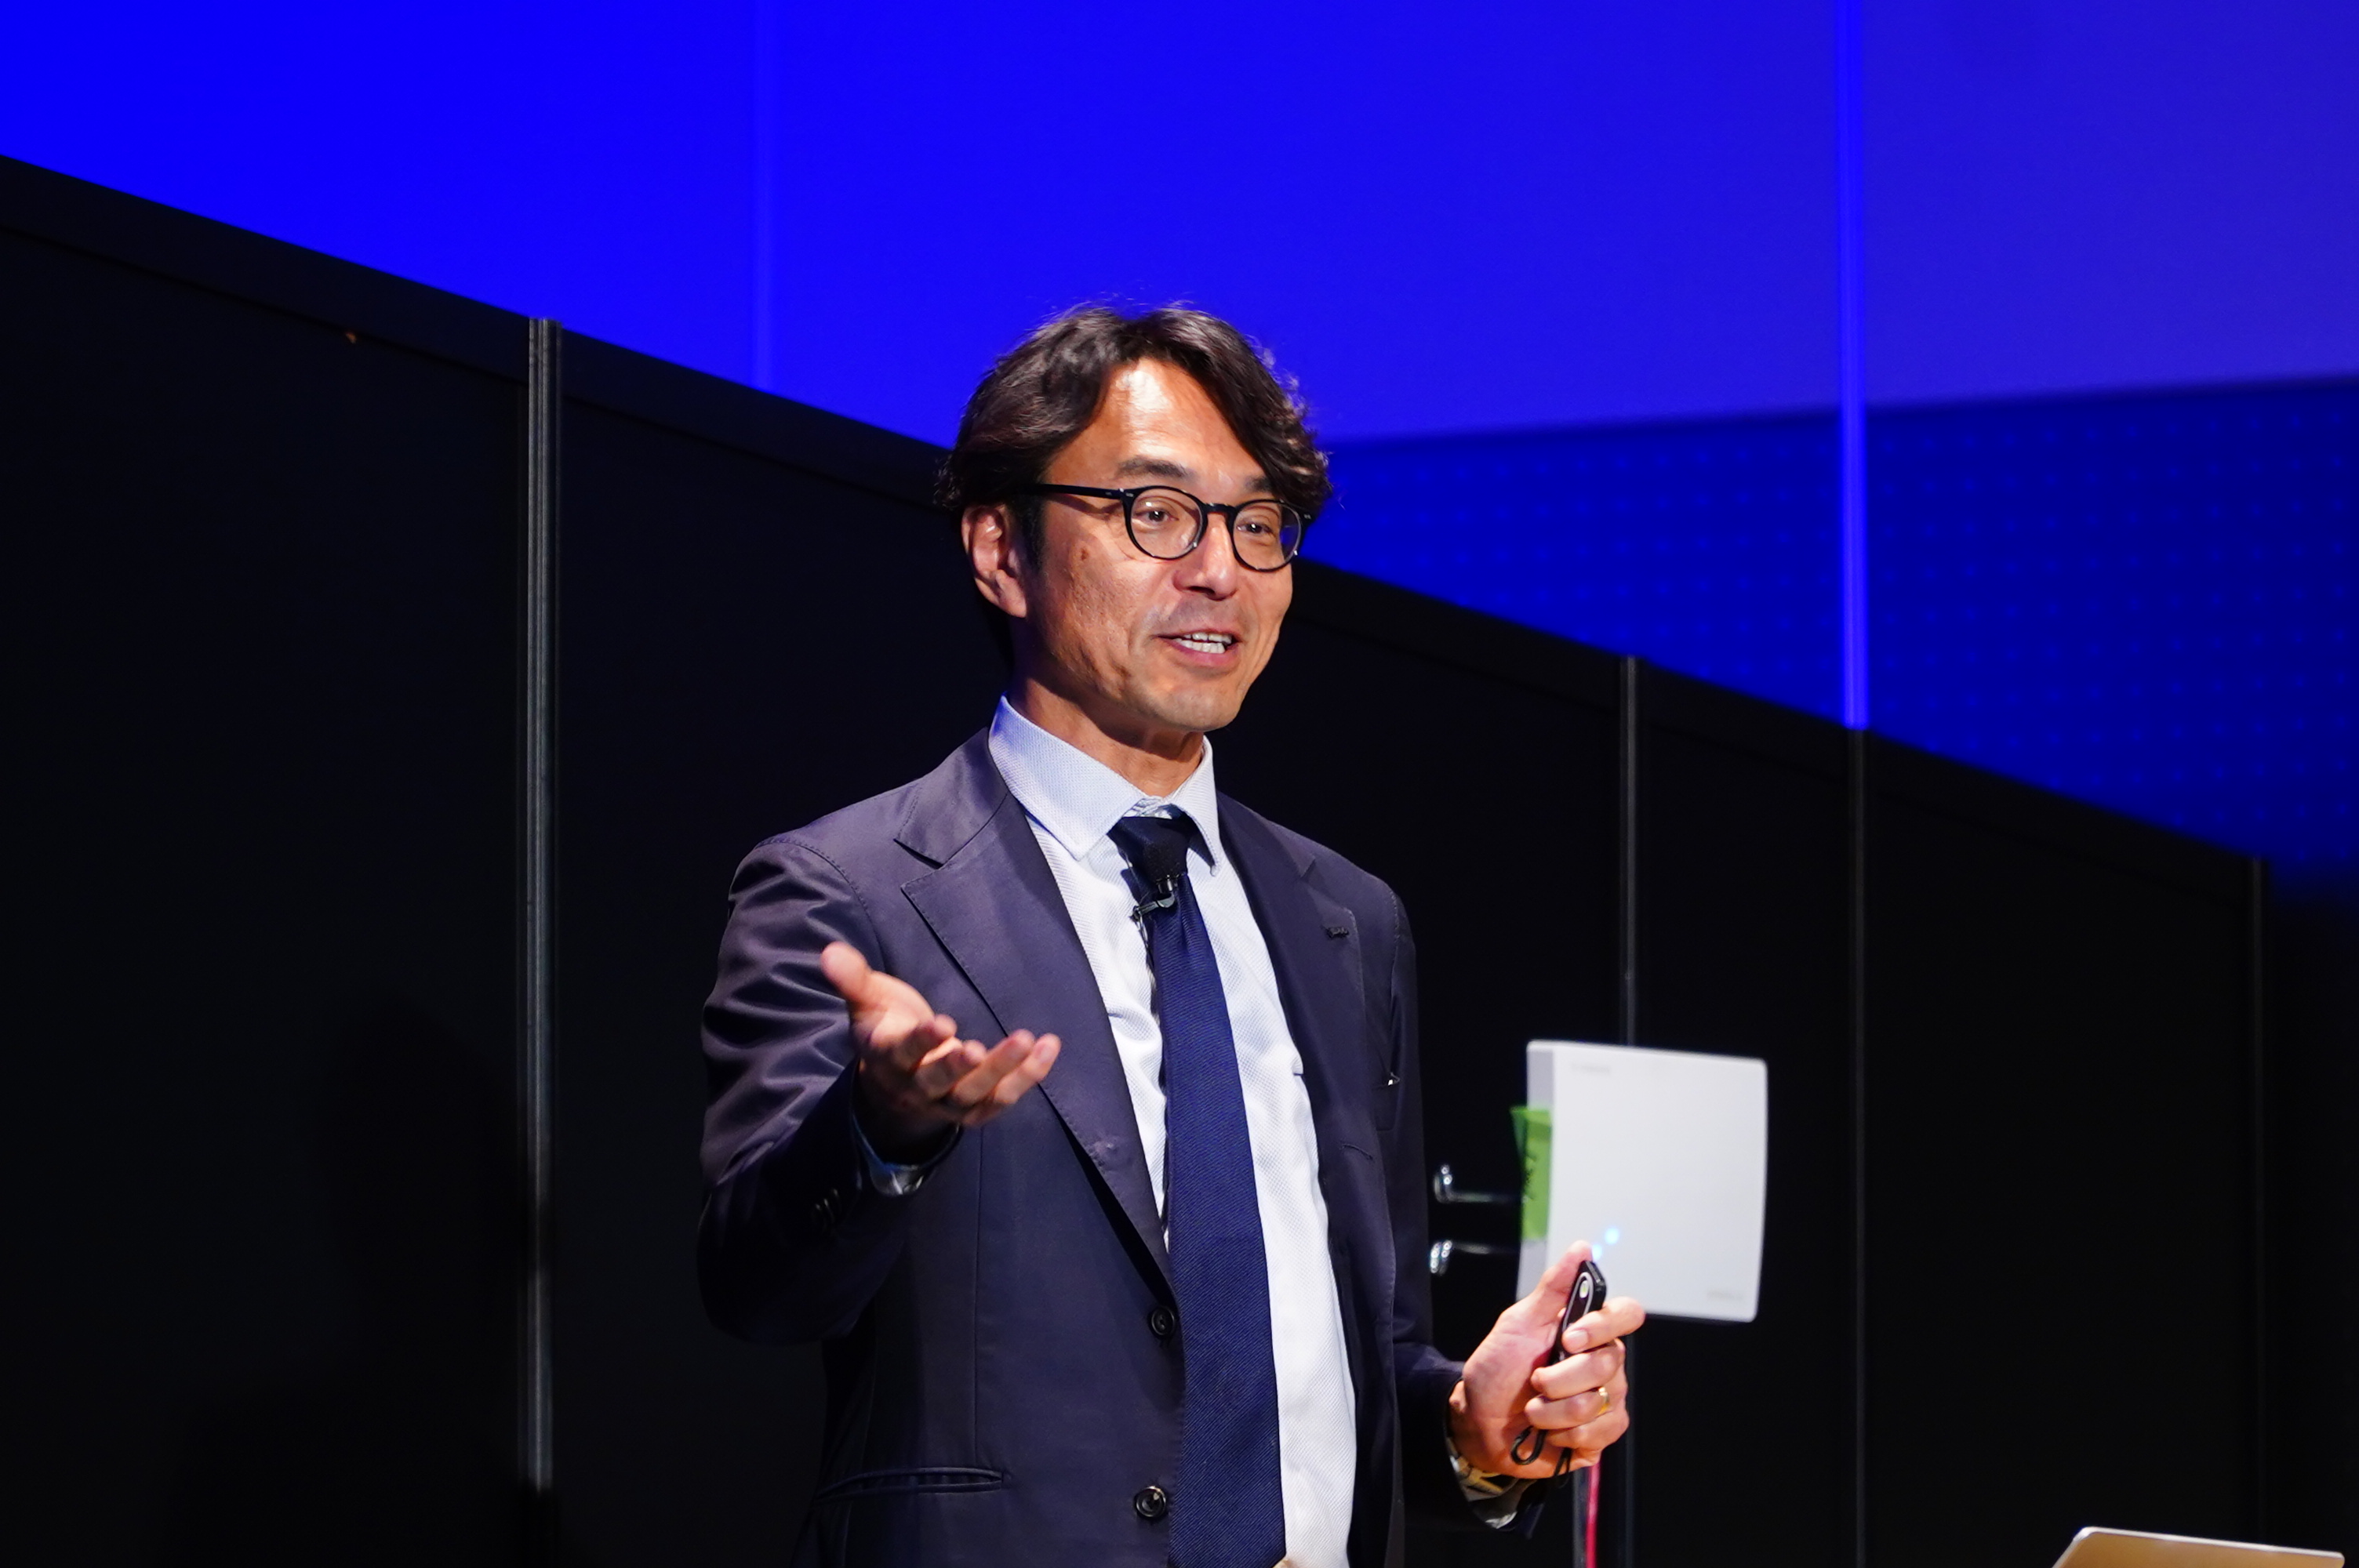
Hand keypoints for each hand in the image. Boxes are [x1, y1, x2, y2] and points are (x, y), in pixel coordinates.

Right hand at [820, 940, 1060, 1157]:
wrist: (895, 1080)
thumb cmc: (885, 1028)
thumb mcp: (867, 1000)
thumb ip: (853, 978)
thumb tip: (829, 952)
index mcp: (889, 1058)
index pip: (903, 1054)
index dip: (921, 1042)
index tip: (943, 1024)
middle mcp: (917, 1087)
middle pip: (939, 1082)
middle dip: (959, 1066)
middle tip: (979, 1047)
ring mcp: (947, 1102)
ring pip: (974, 1094)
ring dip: (1003, 1071)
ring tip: (1029, 1041)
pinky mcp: (975, 1108)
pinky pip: (1002, 1099)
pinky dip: (1028, 1078)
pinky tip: (1049, 1049)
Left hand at [1448, 1243, 1644, 1478]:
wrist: (1479, 1421)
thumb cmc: (1497, 1370)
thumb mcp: (1517, 1324)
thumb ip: (1552, 1289)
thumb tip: (1582, 1249)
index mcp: (1587, 1332)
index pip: (1626, 1314)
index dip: (1603, 1326)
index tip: (1569, 1339)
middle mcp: (1604, 1364)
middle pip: (1610, 1364)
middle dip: (1561, 1378)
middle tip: (1535, 1381)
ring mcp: (1606, 1400)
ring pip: (1601, 1403)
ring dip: (1555, 1411)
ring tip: (1534, 1410)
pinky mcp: (1601, 1434)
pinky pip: (1601, 1433)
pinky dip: (1565, 1434)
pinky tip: (1549, 1433)